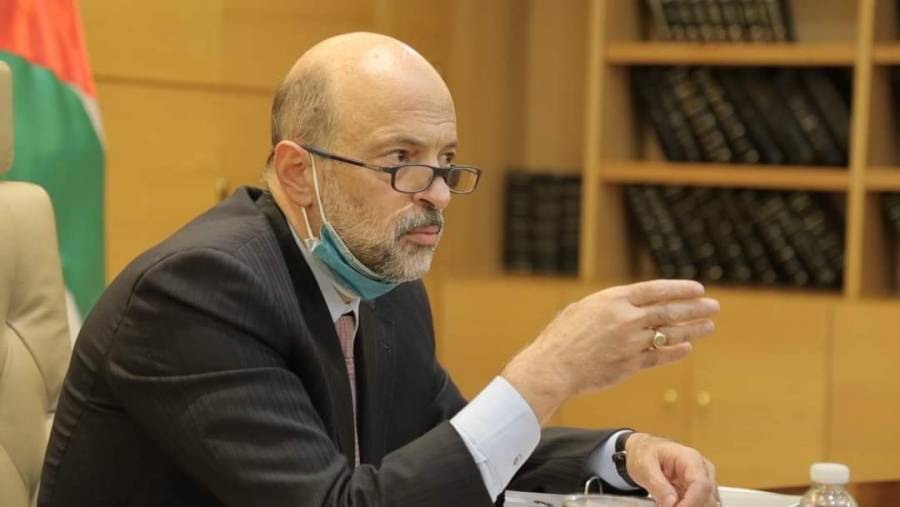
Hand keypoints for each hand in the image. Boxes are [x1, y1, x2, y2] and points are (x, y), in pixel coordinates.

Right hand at [502, 280, 718, 422]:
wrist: (553, 367)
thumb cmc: (560, 337)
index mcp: (613, 300)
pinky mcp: (631, 365)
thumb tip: (620, 304)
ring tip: (708, 326)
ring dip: (692, 330)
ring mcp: (631, 343)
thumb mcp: (581, 309)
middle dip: (695, 308)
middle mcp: (626, 319)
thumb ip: (606, 306)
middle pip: (669, 311)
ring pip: (670, 334)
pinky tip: (687, 348)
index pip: (655, 290)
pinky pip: (659, 357)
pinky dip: (675, 352)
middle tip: (713, 307)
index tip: (698, 289)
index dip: (679, 289)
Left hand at [625, 433, 718, 506]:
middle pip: (708, 497)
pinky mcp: (699, 491)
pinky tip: (673, 504)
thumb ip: (657, 484)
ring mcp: (703, 481)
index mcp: (690, 458)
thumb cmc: (645, 453)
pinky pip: (699, 505)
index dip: (691, 503)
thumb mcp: (644, 466)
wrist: (644, 451)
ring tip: (667, 503)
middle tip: (666, 506)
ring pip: (707, 504)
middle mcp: (702, 470)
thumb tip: (671, 503)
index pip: (701, 485)